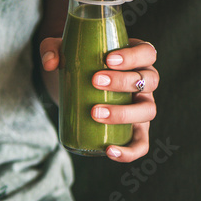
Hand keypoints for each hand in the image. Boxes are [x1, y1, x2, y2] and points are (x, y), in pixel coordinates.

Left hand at [40, 37, 158, 161]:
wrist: (74, 87)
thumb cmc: (76, 63)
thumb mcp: (62, 52)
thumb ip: (51, 49)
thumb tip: (50, 64)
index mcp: (136, 58)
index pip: (148, 53)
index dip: (133, 56)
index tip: (108, 60)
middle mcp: (144, 82)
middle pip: (149, 80)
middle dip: (123, 82)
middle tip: (94, 82)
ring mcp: (142, 107)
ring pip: (148, 110)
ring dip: (124, 113)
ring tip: (95, 113)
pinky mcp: (134, 130)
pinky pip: (141, 144)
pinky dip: (130, 151)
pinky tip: (110, 151)